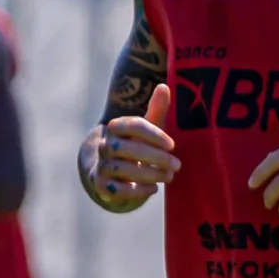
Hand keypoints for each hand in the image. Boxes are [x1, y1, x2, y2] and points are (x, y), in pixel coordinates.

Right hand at [82, 86, 178, 209]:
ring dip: (148, 174)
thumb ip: (156, 109)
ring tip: (169, 177)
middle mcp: (105, 145)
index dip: (153, 135)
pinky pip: (115, 189)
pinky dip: (136, 191)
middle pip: (126, 148)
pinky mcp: (101, 185)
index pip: (133, 126)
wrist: (109, 168)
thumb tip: (164, 86)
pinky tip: (152, 189)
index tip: (172, 145)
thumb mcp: (147, 128)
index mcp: (116, 127)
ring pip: (121, 169)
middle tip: (177, 165)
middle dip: (155, 158)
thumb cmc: (136, 144)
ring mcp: (101, 165)